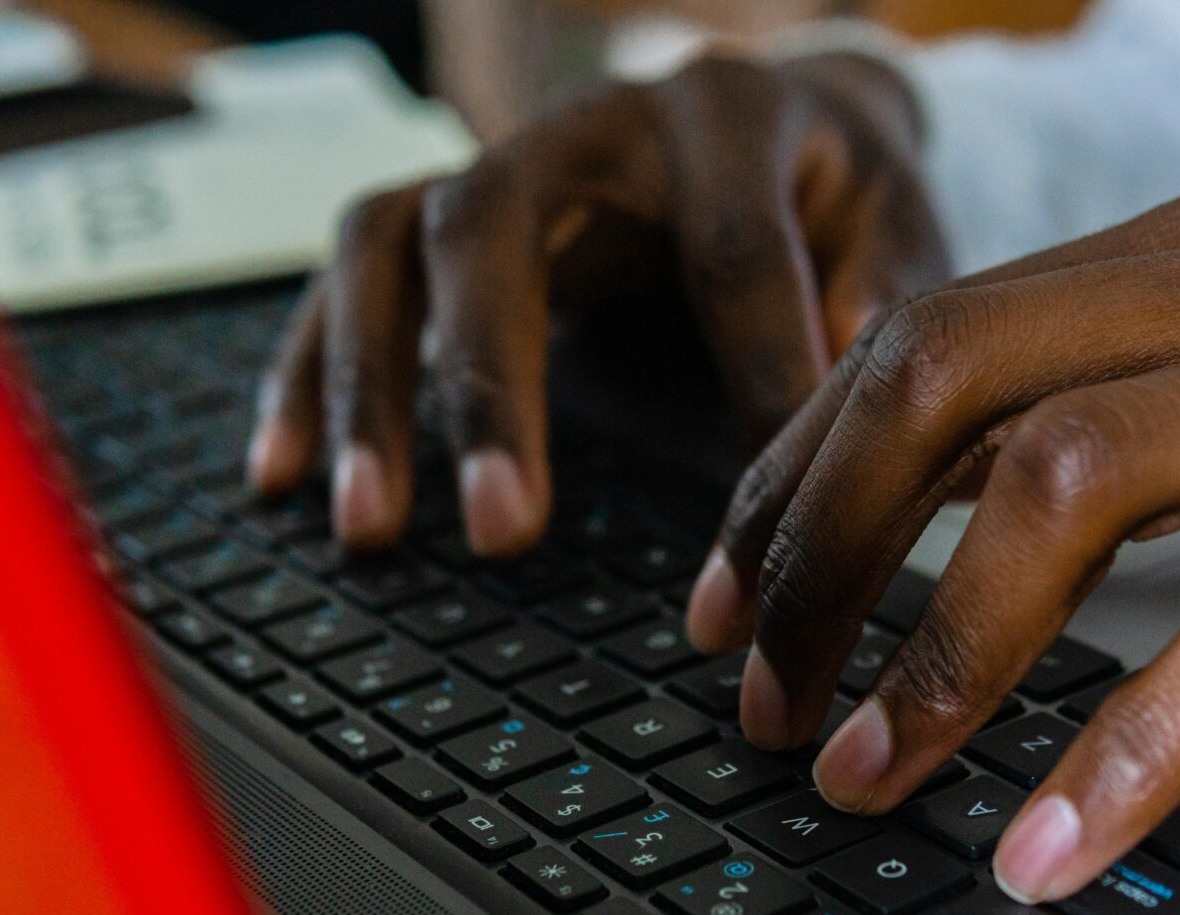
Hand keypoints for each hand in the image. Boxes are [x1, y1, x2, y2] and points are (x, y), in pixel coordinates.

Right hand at [247, 52, 948, 554]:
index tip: (759, 520)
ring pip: (391, 246)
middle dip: (493, 386)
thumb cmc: (843, 200)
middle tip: (504, 533)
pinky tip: (281, 475)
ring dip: (367, 388)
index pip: (726, 251)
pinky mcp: (444, 216)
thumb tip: (840, 405)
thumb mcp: (898, 228)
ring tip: (367, 524)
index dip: (746, 378)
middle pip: (494, 227)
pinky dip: (310, 376)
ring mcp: (500, 160)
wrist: (784, 121)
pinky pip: (348, 280)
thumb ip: (882, 302)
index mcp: (727, 116)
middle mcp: (591, 121)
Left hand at [684, 170, 1179, 902]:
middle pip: (956, 378)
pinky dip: (1141, 745)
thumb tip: (943, 513)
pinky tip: (1057, 845)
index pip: (933, 333)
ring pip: (1077, 479)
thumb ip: (1139, 406)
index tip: (726, 594)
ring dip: (937, 649)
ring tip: (863, 774)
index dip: (798, 473)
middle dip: (820, 549)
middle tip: (757, 694)